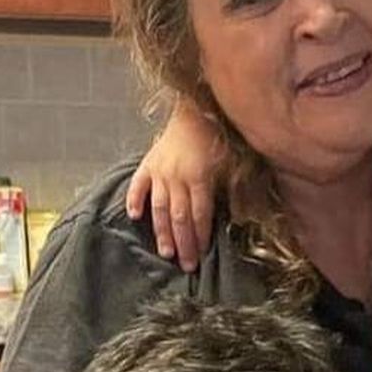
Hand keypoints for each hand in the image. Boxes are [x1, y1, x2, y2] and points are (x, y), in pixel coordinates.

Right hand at [124, 100, 220, 271]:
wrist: (197, 106)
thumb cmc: (220, 136)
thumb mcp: (234, 163)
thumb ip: (233, 189)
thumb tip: (237, 217)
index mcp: (200, 178)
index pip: (199, 216)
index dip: (200, 238)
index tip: (200, 257)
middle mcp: (177, 177)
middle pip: (179, 218)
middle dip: (183, 244)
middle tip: (185, 266)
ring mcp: (160, 170)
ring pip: (160, 208)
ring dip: (162, 232)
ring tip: (165, 252)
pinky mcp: (148, 162)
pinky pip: (138, 184)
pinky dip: (135, 200)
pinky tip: (134, 216)